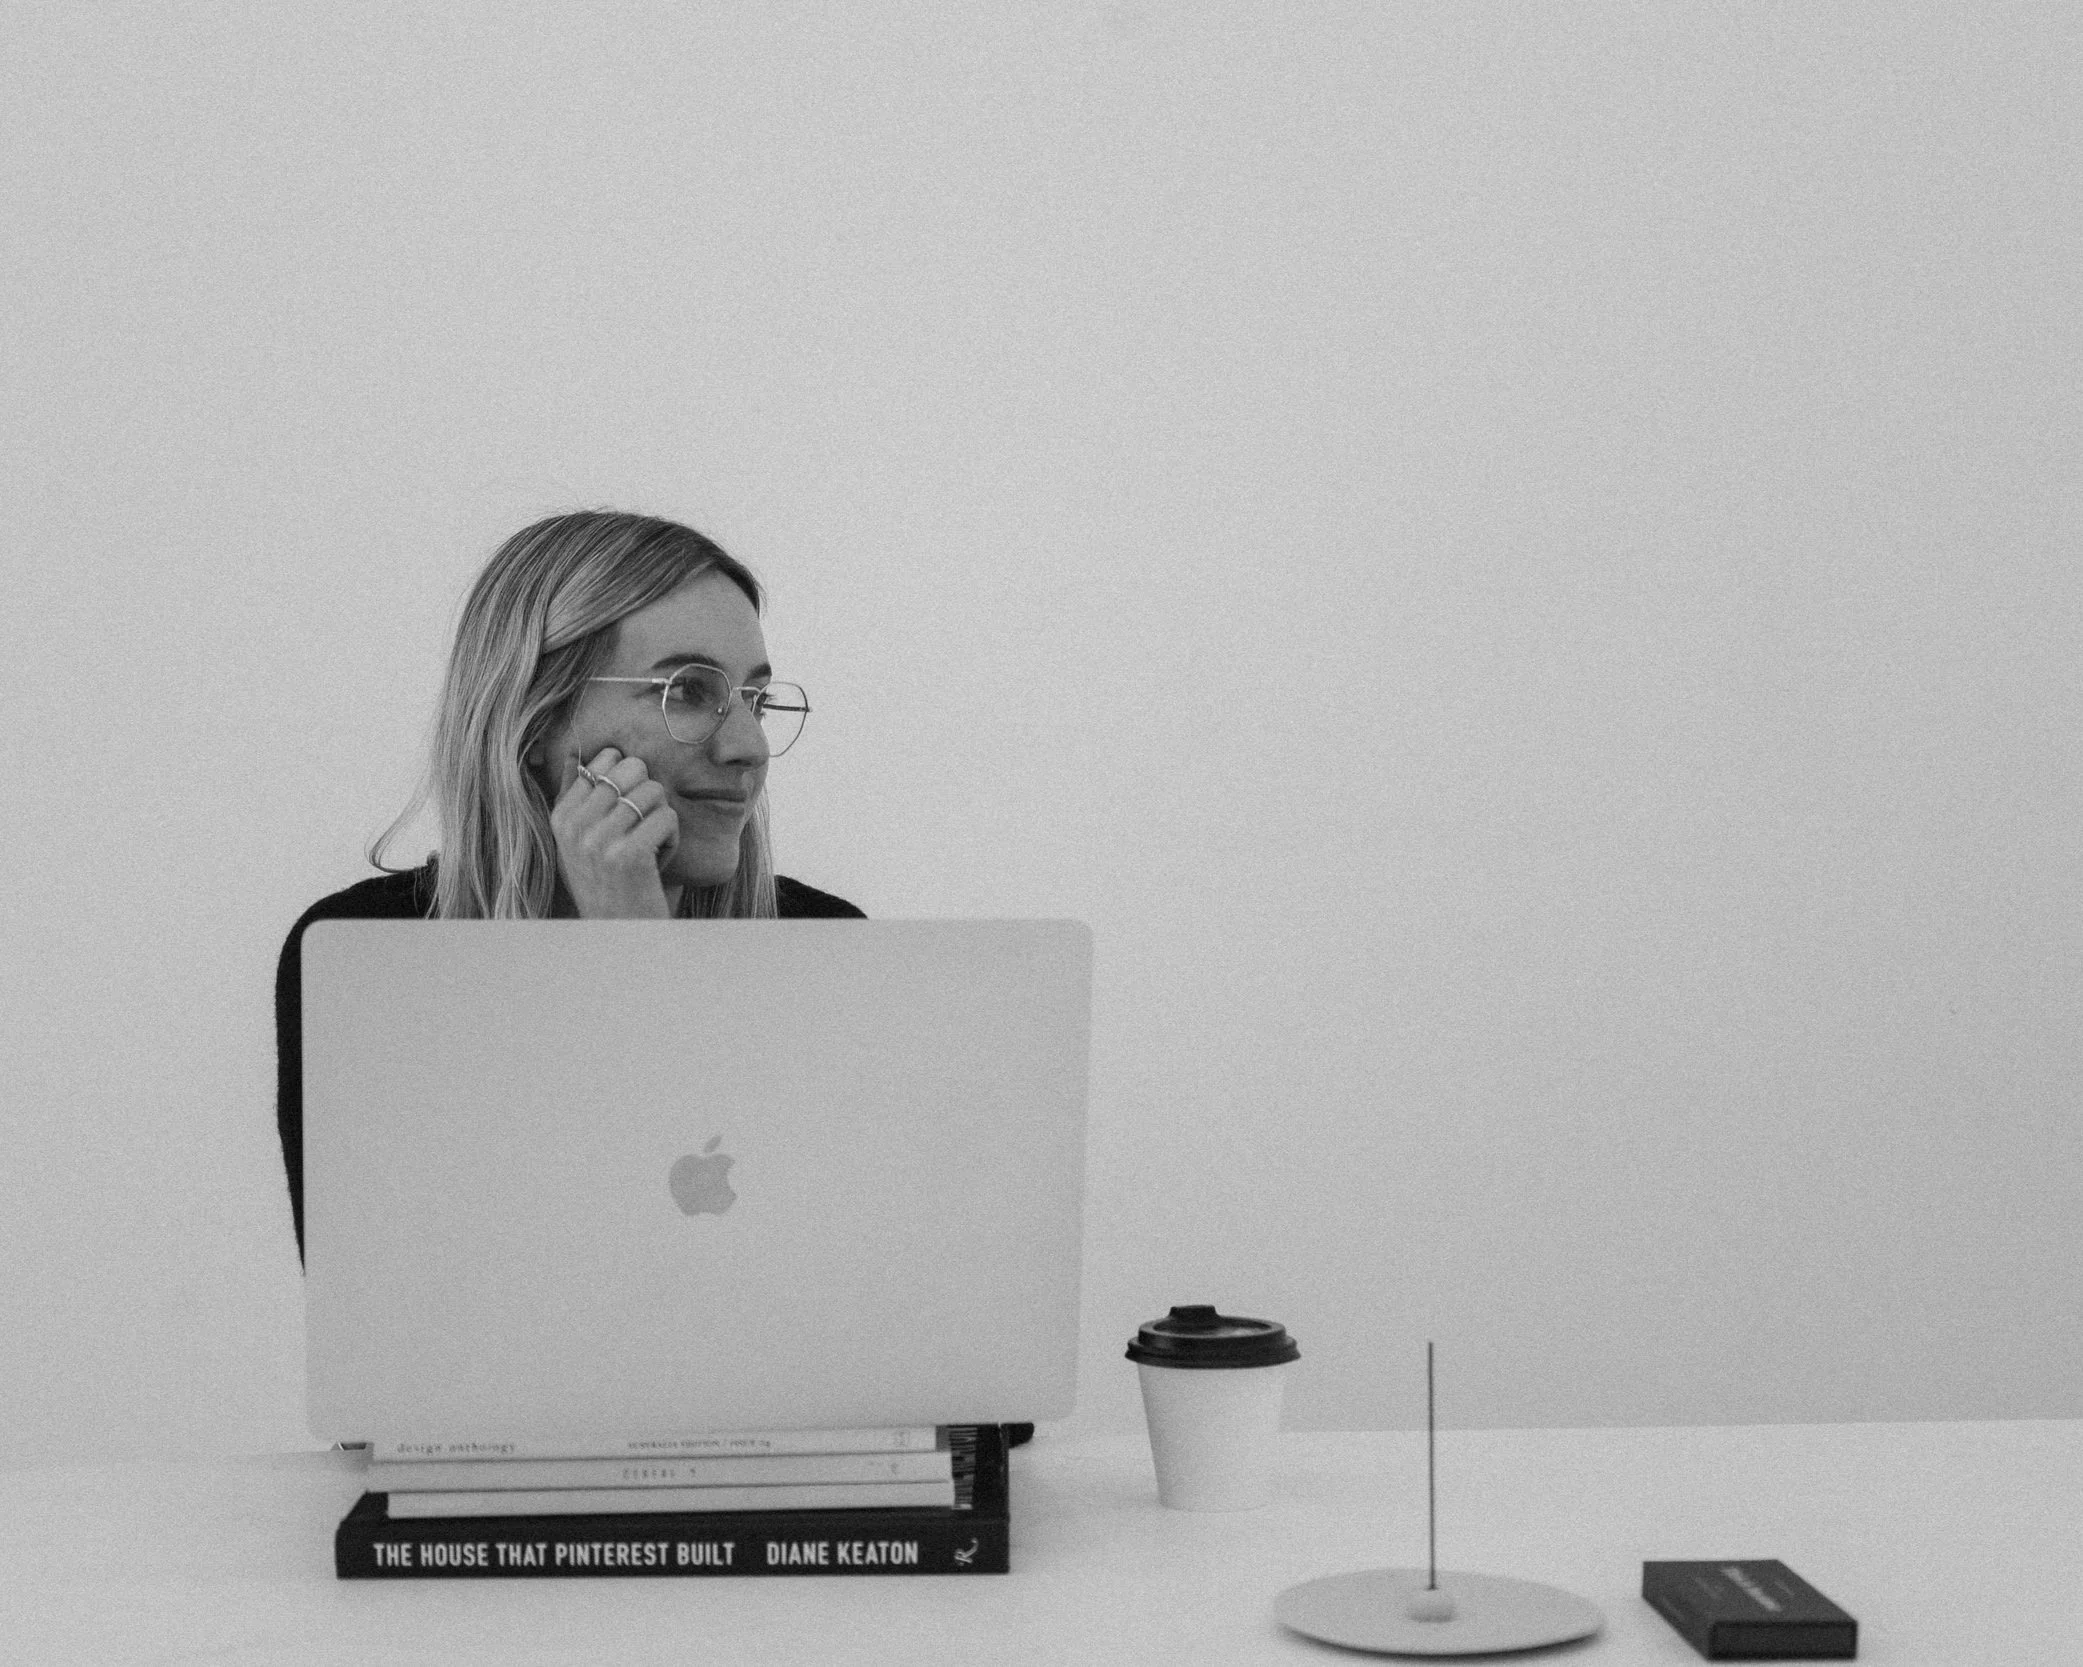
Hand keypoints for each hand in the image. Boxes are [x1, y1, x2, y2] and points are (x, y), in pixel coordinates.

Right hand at [548, 746, 678, 917]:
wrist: (620, 932)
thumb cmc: (607, 881)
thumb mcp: (578, 840)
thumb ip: (575, 795)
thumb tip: (576, 751)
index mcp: (561, 816)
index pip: (604, 760)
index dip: (629, 779)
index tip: (625, 813)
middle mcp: (574, 826)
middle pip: (633, 768)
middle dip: (649, 793)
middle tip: (644, 825)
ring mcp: (599, 841)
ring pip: (654, 791)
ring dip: (662, 817)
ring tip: (651, 844)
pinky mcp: (628, 856)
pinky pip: (667, 817)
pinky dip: (673, 837)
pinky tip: (660, 858)